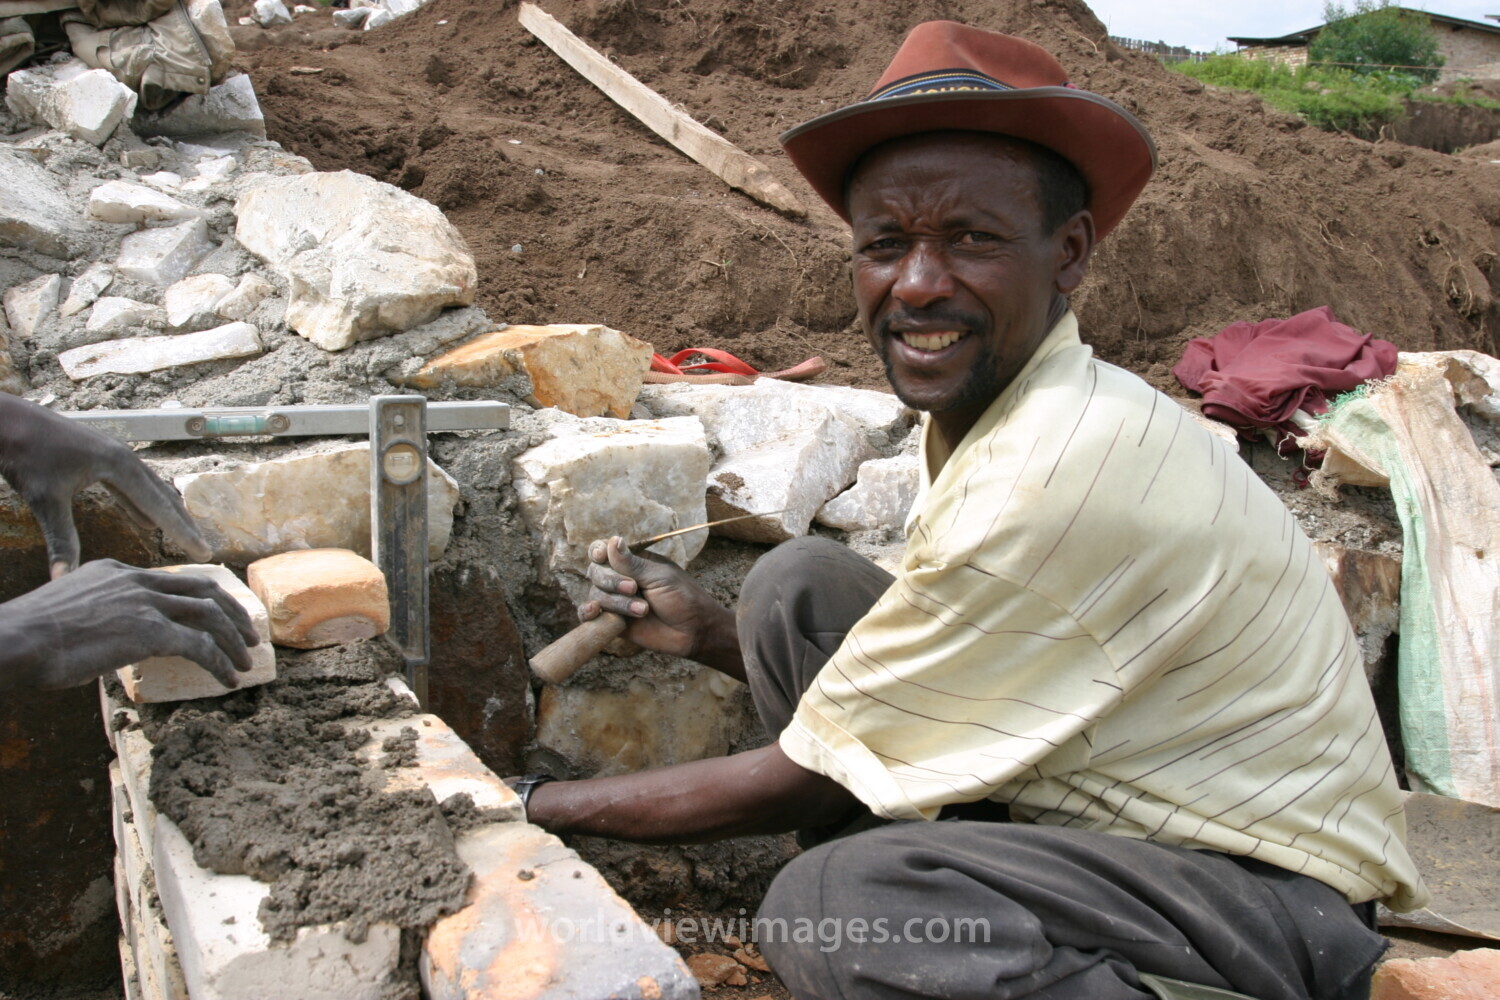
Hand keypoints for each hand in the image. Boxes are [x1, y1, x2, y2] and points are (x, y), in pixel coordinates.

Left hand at [0, 395, 210, 577]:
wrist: (8, 419)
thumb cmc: (25, 454)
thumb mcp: (45, 500)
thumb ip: (61, 540)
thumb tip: (63, 579)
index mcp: (119, 465)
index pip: (160, 506)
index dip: (182, 533)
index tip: (203, 554)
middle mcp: (125, 458)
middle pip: (164, 496)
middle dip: (183, 525)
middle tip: (203, 551)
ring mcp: (114, 455)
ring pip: (150, 490)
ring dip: (166, 514)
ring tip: (182, 536)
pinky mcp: (101, 457)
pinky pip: (131, 485)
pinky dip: (142, 505)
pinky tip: (145, 520)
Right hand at [0, 559, 258, 689]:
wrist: (14, 640)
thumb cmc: (28, 637)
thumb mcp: (70, 613)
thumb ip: (100, 617)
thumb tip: (111, 642)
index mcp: (117, 572)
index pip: (173, 581)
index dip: (202, 599)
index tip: (217, 617)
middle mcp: (136, 580)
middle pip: (203, 591)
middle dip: (232, 614)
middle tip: (248, 635)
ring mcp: (145, 603)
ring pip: (209, 616)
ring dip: (234, 641)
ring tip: (246, 661)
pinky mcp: (150, 630)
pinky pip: (199, 646)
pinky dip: (220, 663)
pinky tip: (228, 679)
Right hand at [581, 536, 739, 671]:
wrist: (694, 631)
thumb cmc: (683, 597)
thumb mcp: (660, 576)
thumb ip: (632, 563)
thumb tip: (611, 540)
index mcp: (634, 562)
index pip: (604, 551)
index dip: (598, 552)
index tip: (601, 556)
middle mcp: (621, 579)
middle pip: (596, 572)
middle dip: (611, 580)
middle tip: (634, 588)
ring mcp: (616, 601)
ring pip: (596, 594)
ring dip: (616, 602)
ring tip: (643, 610)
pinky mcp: (614, 622)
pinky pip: (591, 616)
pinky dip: (587, 612)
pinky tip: (593, 611)